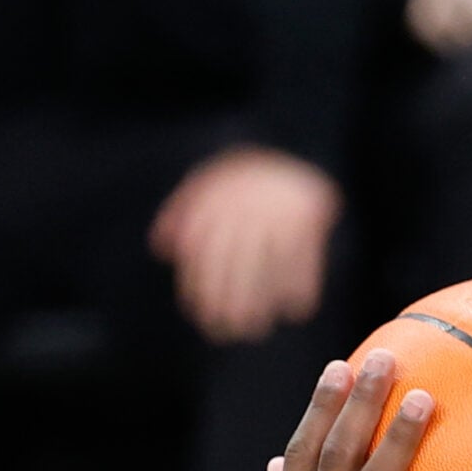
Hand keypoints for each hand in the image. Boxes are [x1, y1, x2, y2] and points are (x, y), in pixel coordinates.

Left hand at [148, 147, 340, 345]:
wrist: (299, 137)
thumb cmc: (245, 175)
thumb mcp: (209, 180)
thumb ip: (181, 210)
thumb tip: (162, 247)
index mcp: (219, 194)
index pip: (203, 250)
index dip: (199, 287)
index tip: (201, 315)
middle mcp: (247, 204)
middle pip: (233, 264)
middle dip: (227, 303)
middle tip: (225, 333)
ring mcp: (280, 211)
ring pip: (266, 268)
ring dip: (260, 304)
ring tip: (254, 330)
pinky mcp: (310, 216)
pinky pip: (304, 260)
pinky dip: (300, 288)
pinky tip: (293, 310)